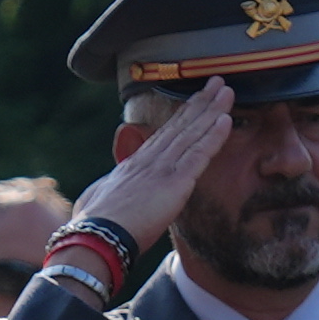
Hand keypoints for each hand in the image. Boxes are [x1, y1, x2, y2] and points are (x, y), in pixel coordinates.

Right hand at [74, 79, 241, 255]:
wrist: (96, 236)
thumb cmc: (92, 225)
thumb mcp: (99, 198)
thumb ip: (108, 189)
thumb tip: (105, 188)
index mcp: (134, 165)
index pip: (164, 135)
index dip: (182, 116)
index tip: (195, 100)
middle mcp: (149, 160)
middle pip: (180, 125)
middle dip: (200, 102)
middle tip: (216, 82)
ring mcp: (162, 169)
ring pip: (192, 133)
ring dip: (212, 110)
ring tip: (226, 90)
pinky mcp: (175, 183)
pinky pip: (199, 154)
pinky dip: (214, 136)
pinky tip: (226, 120)